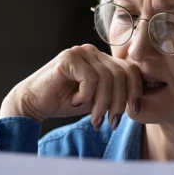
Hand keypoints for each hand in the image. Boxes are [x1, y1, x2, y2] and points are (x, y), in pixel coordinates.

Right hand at [0, 44, 142, 128]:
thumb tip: (139, 103)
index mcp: (103, 60)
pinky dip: (86, 95)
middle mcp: (93, 52)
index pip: (131, 70)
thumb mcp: (98, 100)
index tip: (134, 111)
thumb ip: (115, 96)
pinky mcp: (68, 58)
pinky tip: (76, 101)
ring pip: (107, 78)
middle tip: (111, 122)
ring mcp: (81, 52)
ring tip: (95, 119)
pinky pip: (90, 78)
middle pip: (121, 74)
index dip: (136, 91)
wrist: (34, 103)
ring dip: (102, 104)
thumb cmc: (65, 102)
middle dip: (119, 102)